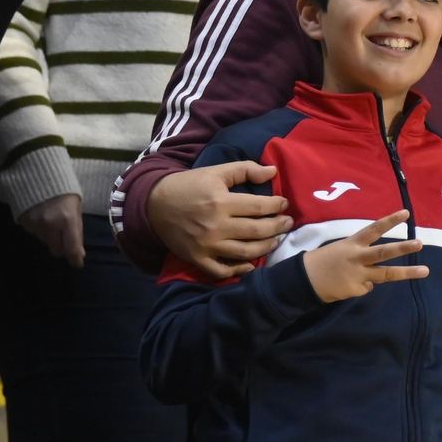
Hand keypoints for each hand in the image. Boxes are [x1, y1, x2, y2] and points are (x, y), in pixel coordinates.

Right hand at [17, 193, 85, 267]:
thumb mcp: (76, 207)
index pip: (72, 248)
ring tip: (51, 218)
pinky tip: (41, 215)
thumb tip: (79, 253)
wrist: (36, 174)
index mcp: (67, 220)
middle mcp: (50, 225)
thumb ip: (77, 230)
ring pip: (45, 242)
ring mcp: (35, 225)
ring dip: (50, 235)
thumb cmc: (63, 190)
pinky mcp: (23, 222)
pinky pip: (34, 233)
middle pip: (57, 250)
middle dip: (62, 246)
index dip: (75, 258)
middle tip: (64, 236)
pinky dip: (39, 228)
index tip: (77, 263)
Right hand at [149, 161, 293, 278]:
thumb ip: (244, 170)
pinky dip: (239, 270)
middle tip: (287, 224)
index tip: (284, 204)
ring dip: (265, 248)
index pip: (258, 206)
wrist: (154, 204)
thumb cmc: (188, 185)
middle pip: (256, 231)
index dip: (276, 206)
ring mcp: (206, 245)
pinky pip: (222, 271)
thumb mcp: (215, 171)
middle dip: (277, 227)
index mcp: (220, 202)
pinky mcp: (197, 258)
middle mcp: (215, 226)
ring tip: (276, 241)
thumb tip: (273, 172)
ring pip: (244, 252)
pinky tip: (251, 264)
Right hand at [303, 209, 427, 301]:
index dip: (390, 220)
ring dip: (407, 272)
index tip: (406, 213)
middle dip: (403, 248)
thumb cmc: (324, 261)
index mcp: (352, 243)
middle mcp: (357, 258)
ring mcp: (358, 275)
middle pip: (383, 252)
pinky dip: (363, 286)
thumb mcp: (341, 248)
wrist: (304, 280)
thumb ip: (361, 253)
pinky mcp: (356, 290)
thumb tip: (377, 264)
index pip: (374, 229)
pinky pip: (367, 287)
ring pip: (386, 274)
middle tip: (420, 243)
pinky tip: (349, 284)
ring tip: (425, 270)